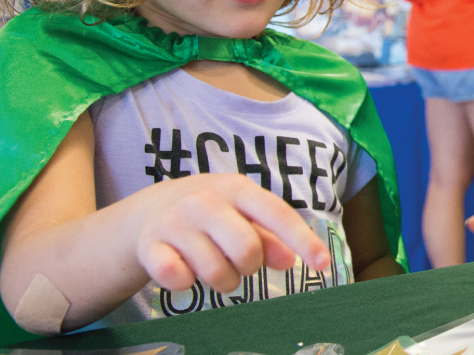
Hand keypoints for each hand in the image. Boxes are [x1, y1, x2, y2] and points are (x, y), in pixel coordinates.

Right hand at [135, 174, 329, 293]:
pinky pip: (177, 279)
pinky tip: (184, 270)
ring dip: (223, 281)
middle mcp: (205, 201)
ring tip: (216, 268)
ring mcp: (175, 222)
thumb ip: (271, 237)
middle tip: (240, 264)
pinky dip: (186, 284)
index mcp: (237, 189)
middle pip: (247, 250)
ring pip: (216, 272)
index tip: (323, 264)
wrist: (152, 208)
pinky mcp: (150, 245)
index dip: (302, 240)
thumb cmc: (213, 214)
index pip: (277, 214)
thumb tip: (291, 260)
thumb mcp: (244, 216)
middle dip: (250, 267)